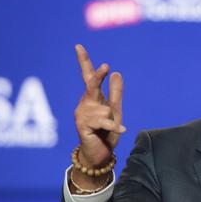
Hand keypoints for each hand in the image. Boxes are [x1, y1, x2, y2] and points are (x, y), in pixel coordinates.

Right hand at [74, 44, 124, 172]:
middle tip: (106, 66)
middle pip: (91, 85)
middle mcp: (85, 104)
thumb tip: (116, 72)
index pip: (88, 77)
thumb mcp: (115, 112)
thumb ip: (116, 94)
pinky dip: (114, 126)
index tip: (78, 46)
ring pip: (103, 109)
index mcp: (92, 98)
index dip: (84, 61)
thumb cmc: (106, 133)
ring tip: (108, 129)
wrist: (100, 155)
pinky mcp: (82, 126)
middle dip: (98, 76)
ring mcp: (82, 115)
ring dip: (111, 119)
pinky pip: (103, 122)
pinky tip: (122, 130)